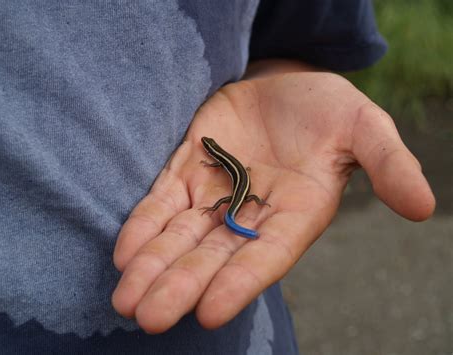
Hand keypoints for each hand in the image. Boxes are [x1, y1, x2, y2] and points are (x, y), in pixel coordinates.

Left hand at [111, 66, 434, 333]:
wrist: (283, 83)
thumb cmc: (327, 108)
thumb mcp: (363, 125)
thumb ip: (388, 162)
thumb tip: (423, 206)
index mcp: (296, 211)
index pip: (266, 255)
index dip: (241, 282)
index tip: (211, 312)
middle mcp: (251, 213)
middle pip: (213, 256)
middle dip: (181, 286)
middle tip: (147, 319)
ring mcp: (215, 194)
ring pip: (180, 238)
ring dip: (152, 267)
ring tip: (124, 299)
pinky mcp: (187, 171)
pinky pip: (162, 205)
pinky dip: (143, 227)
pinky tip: (124, 254)